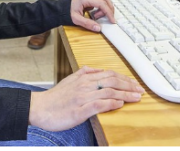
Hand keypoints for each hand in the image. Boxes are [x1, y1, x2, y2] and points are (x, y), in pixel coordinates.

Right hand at [29, 66, 143, 131]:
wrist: (39, 108)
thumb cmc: (55, 97)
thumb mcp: (70, 80)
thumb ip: (84, 73)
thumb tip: (96, 69)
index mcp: (84, 78)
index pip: (109, 74)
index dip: (124, 78)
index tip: (134, 83)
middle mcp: (85, 85)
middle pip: (112, 81)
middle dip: (129, 85)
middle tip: (140, 90)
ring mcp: (83, 97)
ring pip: (108, 92)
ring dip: (125, 95)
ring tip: (136, 97)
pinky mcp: (80, 110)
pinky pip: (99, 104)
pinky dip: (111, 104)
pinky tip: (120, 104)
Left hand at [70, 0, 114, 32]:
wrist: (62, 8)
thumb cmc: (68, 12)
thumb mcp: (76, 20)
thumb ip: (87, 24)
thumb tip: (98, 28)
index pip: (102, 4)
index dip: (108, 12)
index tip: (112, 20)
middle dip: (110, 9)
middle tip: (110, 18)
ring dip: (106, 8)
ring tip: (98, 16)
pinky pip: (101, 0)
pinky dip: (102, 7)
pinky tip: (96, 14)